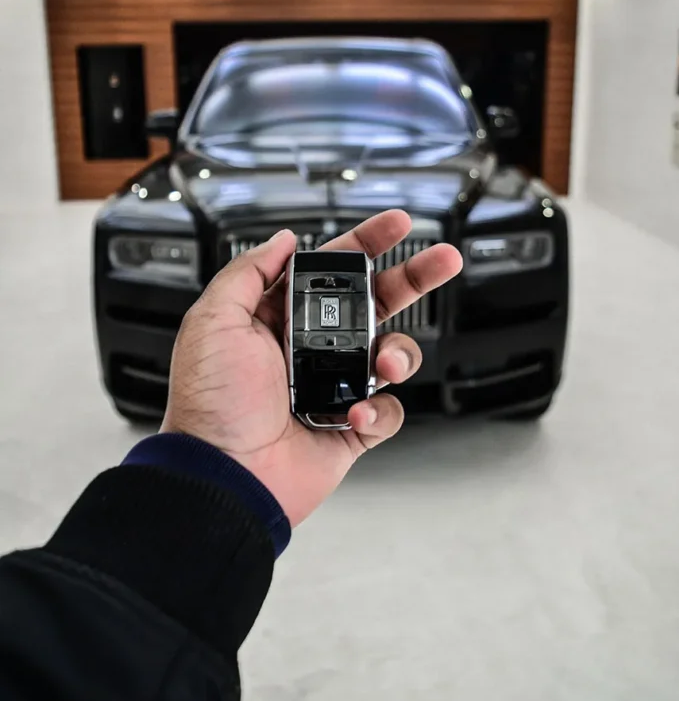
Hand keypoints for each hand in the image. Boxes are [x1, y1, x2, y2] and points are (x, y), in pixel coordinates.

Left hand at [161, 211, 461, 525]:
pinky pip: (388, 411)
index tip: (397, 225)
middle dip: (413, 279)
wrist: (224, 475)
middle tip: (444, 260)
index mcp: (279, 320)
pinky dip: (379, 411)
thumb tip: (282, 241)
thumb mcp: (213, 321)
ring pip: (390, 355)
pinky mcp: (351, 427)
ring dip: (397, 354)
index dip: (365, 244)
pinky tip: (354, 414)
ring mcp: (335, 388)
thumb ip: (248, 273)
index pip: (331, 272)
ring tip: (383, 366)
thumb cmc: (212, 404)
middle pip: (375, 304)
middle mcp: (311, 349)